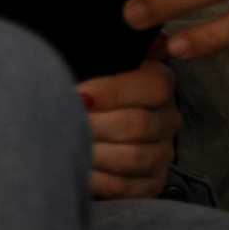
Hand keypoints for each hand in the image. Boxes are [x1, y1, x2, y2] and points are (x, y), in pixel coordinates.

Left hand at [79, 45, 179, 197]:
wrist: (99, 119)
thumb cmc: (94, 88)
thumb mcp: (102, 65)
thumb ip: (100, 55)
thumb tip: (93, 42)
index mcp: (160, 82)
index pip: (149, 86)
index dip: (110, 91)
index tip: (77, 94)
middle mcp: (168, 118)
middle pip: (136, 125)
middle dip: (93, 125)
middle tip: (61, 122)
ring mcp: (163, 153)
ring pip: (131, 158)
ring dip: (94, 152)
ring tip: (64, 144)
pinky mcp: (152, 183)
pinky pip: (126, 187)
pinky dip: (98, 179)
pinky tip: (75, 169)